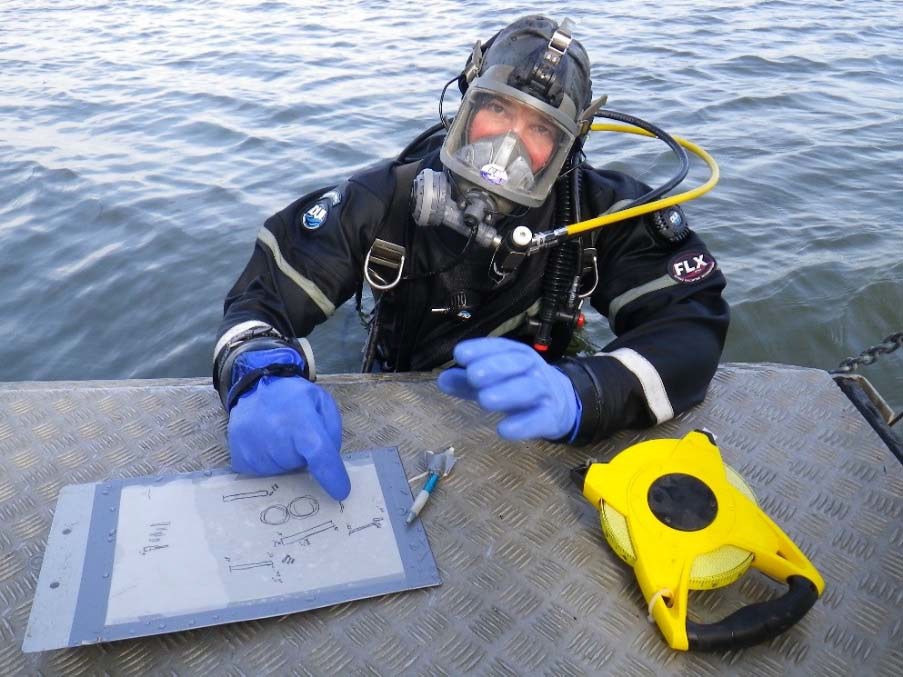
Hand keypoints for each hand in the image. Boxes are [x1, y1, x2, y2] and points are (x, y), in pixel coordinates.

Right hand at [227, 349, 349, 499]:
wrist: (255, 387)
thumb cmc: (294, 397)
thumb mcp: (322, 404)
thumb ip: (331, 433)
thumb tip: (329, 465)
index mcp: (300, 421)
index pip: (319, 454)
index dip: (331, 476)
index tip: (341, 492)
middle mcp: (274, 437)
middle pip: (300, 466)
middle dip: (304, 457)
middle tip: (297, 437)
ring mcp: (253, 450)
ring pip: (282, 473)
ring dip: (286, 461)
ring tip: (280, 437)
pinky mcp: (240, 460)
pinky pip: (264, 475)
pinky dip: (270, 464)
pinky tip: (267, 444)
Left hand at [437, 337, 580, 440]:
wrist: (561, 403)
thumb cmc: (519, 387)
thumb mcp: (493, 381)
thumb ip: (467, 382)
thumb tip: (442, 379)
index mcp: (516, 355)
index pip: (500, 347)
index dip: (481, 349)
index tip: (460, 354)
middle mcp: (532, 369)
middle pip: (517, 364)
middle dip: (495, 367)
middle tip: (473, 375)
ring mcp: (544, 392)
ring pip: (529, 389)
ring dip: (507, 393)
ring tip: (484, 400)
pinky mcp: (551, 417)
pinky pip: (539, 419)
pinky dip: (523, 425)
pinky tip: (504, 430)